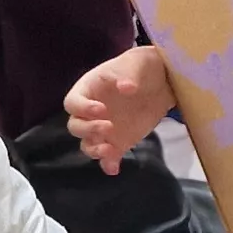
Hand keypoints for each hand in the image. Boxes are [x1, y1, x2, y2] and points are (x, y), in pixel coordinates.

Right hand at [64, 47, 175, 175]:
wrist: (160, 82)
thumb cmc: (139, 67)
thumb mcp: (135, 63)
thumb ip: (128, 75)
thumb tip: (126, 88)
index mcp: (87, 90)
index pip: (72, 103)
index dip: (83, 109)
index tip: (101, 109)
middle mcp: (90, 113)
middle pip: (75, 127)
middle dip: (89, 130)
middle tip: (109, 126)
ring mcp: (103, 129)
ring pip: (87, 144)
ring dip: (94, 150)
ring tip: (110, 150)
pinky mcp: (118, 142)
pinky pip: (107, 157)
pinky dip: (108, 164)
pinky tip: (115, 168)